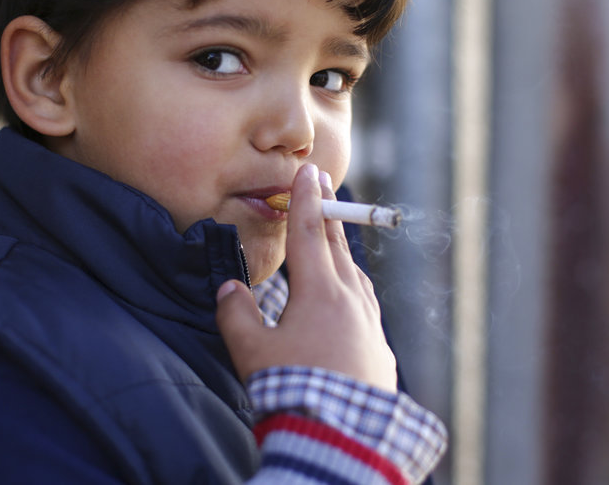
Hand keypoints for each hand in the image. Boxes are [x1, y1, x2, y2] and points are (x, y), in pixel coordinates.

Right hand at [215, 163, 397, 392]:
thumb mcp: (252, 353)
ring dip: (344, 252)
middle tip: (325, 186)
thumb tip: (228, 288)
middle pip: (338, 248)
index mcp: (319, 293)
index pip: (310, 235)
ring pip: (356, 276)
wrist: (343, 436)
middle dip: (329, 214)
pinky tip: (351, 300)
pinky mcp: (379, 352)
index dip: (306, 201)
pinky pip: (367, 307)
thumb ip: (236, 314)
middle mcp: (350, 302)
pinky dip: (355, 289)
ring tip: (335, 242)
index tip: (310, 172)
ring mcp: (370, 326)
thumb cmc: (294, 391)